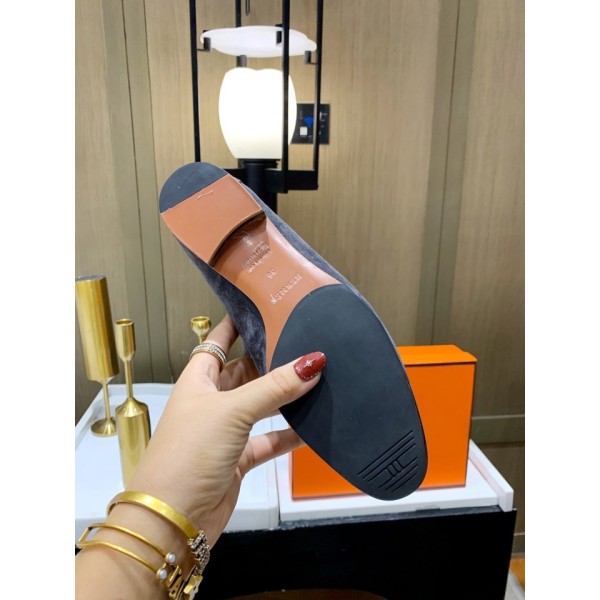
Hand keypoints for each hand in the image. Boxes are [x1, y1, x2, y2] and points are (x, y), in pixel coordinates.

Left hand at [125, 314, 324, 545]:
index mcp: (198, 380)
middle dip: (271, 358)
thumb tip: (313, 361)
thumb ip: (274, 387)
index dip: (236, 324)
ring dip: (284, 395)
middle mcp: (211, 401)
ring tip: (316, 377)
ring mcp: (226, 431)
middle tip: (304, 340)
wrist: (173, 519)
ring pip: (261, 405)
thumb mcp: (232, 410)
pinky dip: (289, 434)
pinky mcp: (239, 458)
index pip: (217, 342)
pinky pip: (270, 440)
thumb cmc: (189, 453)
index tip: (262, 307)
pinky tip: (313, 426)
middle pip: (245, 371)